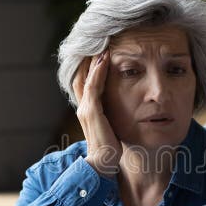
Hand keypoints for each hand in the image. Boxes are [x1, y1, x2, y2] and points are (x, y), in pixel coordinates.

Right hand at [72, 51, 121, 175]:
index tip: (100, 50)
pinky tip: (105, 60)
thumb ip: (112, 115)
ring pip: (86, 77)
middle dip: (89, 58)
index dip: (90, 65)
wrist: (103, 164)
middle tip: (99, 41)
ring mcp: (85, 109)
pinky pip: (93, 87)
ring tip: (103, 45)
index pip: (85, 81)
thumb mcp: (111, 126)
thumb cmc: (110, 147)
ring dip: (94, 60)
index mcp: (87, 109)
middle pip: (81, 75)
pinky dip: (98, 72)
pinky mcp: (91, 112)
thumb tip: (124, 105)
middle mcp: (83, 106)